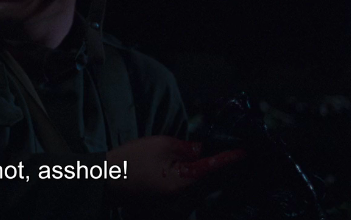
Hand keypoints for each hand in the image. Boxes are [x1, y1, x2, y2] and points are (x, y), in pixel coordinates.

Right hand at [105, 135, 244, 200]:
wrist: (105, 181)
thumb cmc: (131, 160)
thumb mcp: (162, 145)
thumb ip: (188, 148)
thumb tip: (205, 150)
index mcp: (184, 182)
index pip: (214, 167)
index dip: (230, 157)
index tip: (245, 151)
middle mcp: (185, 198)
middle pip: (211, 181)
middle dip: (221, 167)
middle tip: (230, 150)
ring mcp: (177, 205)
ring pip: (201, 188)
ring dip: (208, 174)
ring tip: (214, 158)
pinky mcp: (169, 205)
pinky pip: (190, 193)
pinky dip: (195, 181)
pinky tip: (194, 169)